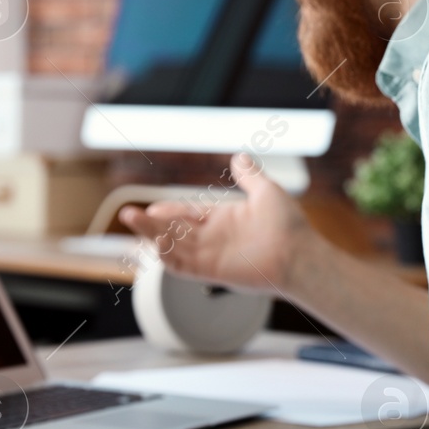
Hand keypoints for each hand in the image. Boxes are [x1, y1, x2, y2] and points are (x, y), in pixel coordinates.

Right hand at [118, 153, 316, 294]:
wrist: (301, 255)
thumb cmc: (289, 226)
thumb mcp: (266, 192)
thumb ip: (249, 175)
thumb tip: (239, 156)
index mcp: (222, 220)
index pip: (187, 214)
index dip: (170, 210)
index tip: (153, 206)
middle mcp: (213, 239)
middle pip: (174, 231)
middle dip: (151, 223)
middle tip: (127, 214)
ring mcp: (211, 256)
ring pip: (173, 246)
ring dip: (151, 235)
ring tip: (130, 220)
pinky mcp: (213, 272)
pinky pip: (183, 266)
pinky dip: (167, 256)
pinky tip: (152, 244)